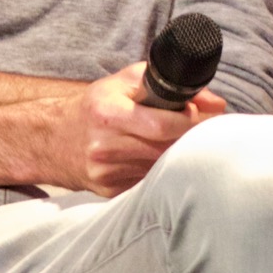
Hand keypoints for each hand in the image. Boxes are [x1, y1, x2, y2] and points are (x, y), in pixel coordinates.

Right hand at [50, 62, 214, 196]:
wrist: (54, 139)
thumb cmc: (97, 105)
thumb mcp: (127, 82)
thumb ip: (171, 85)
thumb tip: (217, 103)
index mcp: (109, 113)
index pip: (162, 125)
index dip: (190, 122)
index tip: (205, 118)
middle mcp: (105, 145)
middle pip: (164, 148)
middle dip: (189, 139)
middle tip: (206, 131)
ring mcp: (106, 172)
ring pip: (160, 167)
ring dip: (178, 156)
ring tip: (186, 143)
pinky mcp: (109, 191)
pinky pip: (148, 182)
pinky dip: (161, 171)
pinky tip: (163, 160)